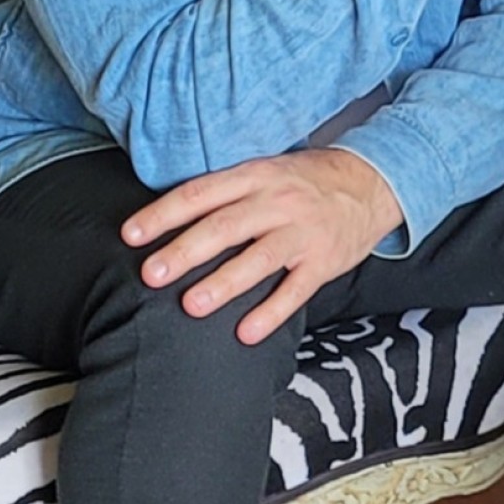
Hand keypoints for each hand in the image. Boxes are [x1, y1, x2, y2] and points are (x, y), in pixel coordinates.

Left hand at [121, 149, 403, 344]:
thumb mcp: (264, 171)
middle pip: (225, 226)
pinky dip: (271, 313)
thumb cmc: (304, 181)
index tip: (131, 234)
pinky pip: (296, 291)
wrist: (372, 182)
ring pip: (259, 259)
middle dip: (185, 251)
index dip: (164, 213)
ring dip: (224, 283)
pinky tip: (246, 333)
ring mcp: (303, 232)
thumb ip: (224, 191)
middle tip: (151, 274)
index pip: (201, 193)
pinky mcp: (325, 261)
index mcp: (255, 176)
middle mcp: (277, 201)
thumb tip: (167, 217)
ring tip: (191, 305)